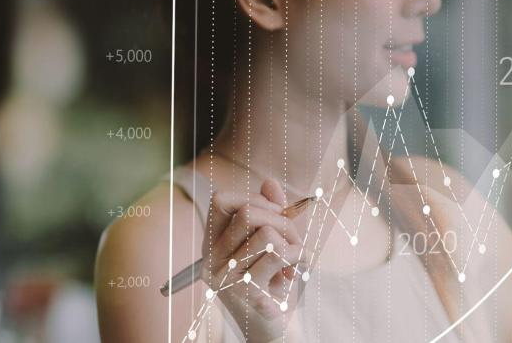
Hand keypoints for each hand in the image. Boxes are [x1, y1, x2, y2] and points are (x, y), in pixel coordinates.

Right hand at [203, 179, 307, 342]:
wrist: (272, 327)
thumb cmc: (271, 281)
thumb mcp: (270, 242)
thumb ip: (270, 211)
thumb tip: (270, 182)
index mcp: (213, 242)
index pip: (222, 200)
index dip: (255, 199)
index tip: (274, 216)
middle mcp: (212, 259)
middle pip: (248, 212)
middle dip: (283, 220)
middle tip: (294, 239)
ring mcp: (227, 276)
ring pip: (266, 233)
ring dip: (293, 242)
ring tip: (295, 258)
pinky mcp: (248, 292)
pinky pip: (279, 255)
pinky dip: (299, 256)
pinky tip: (297, 269)